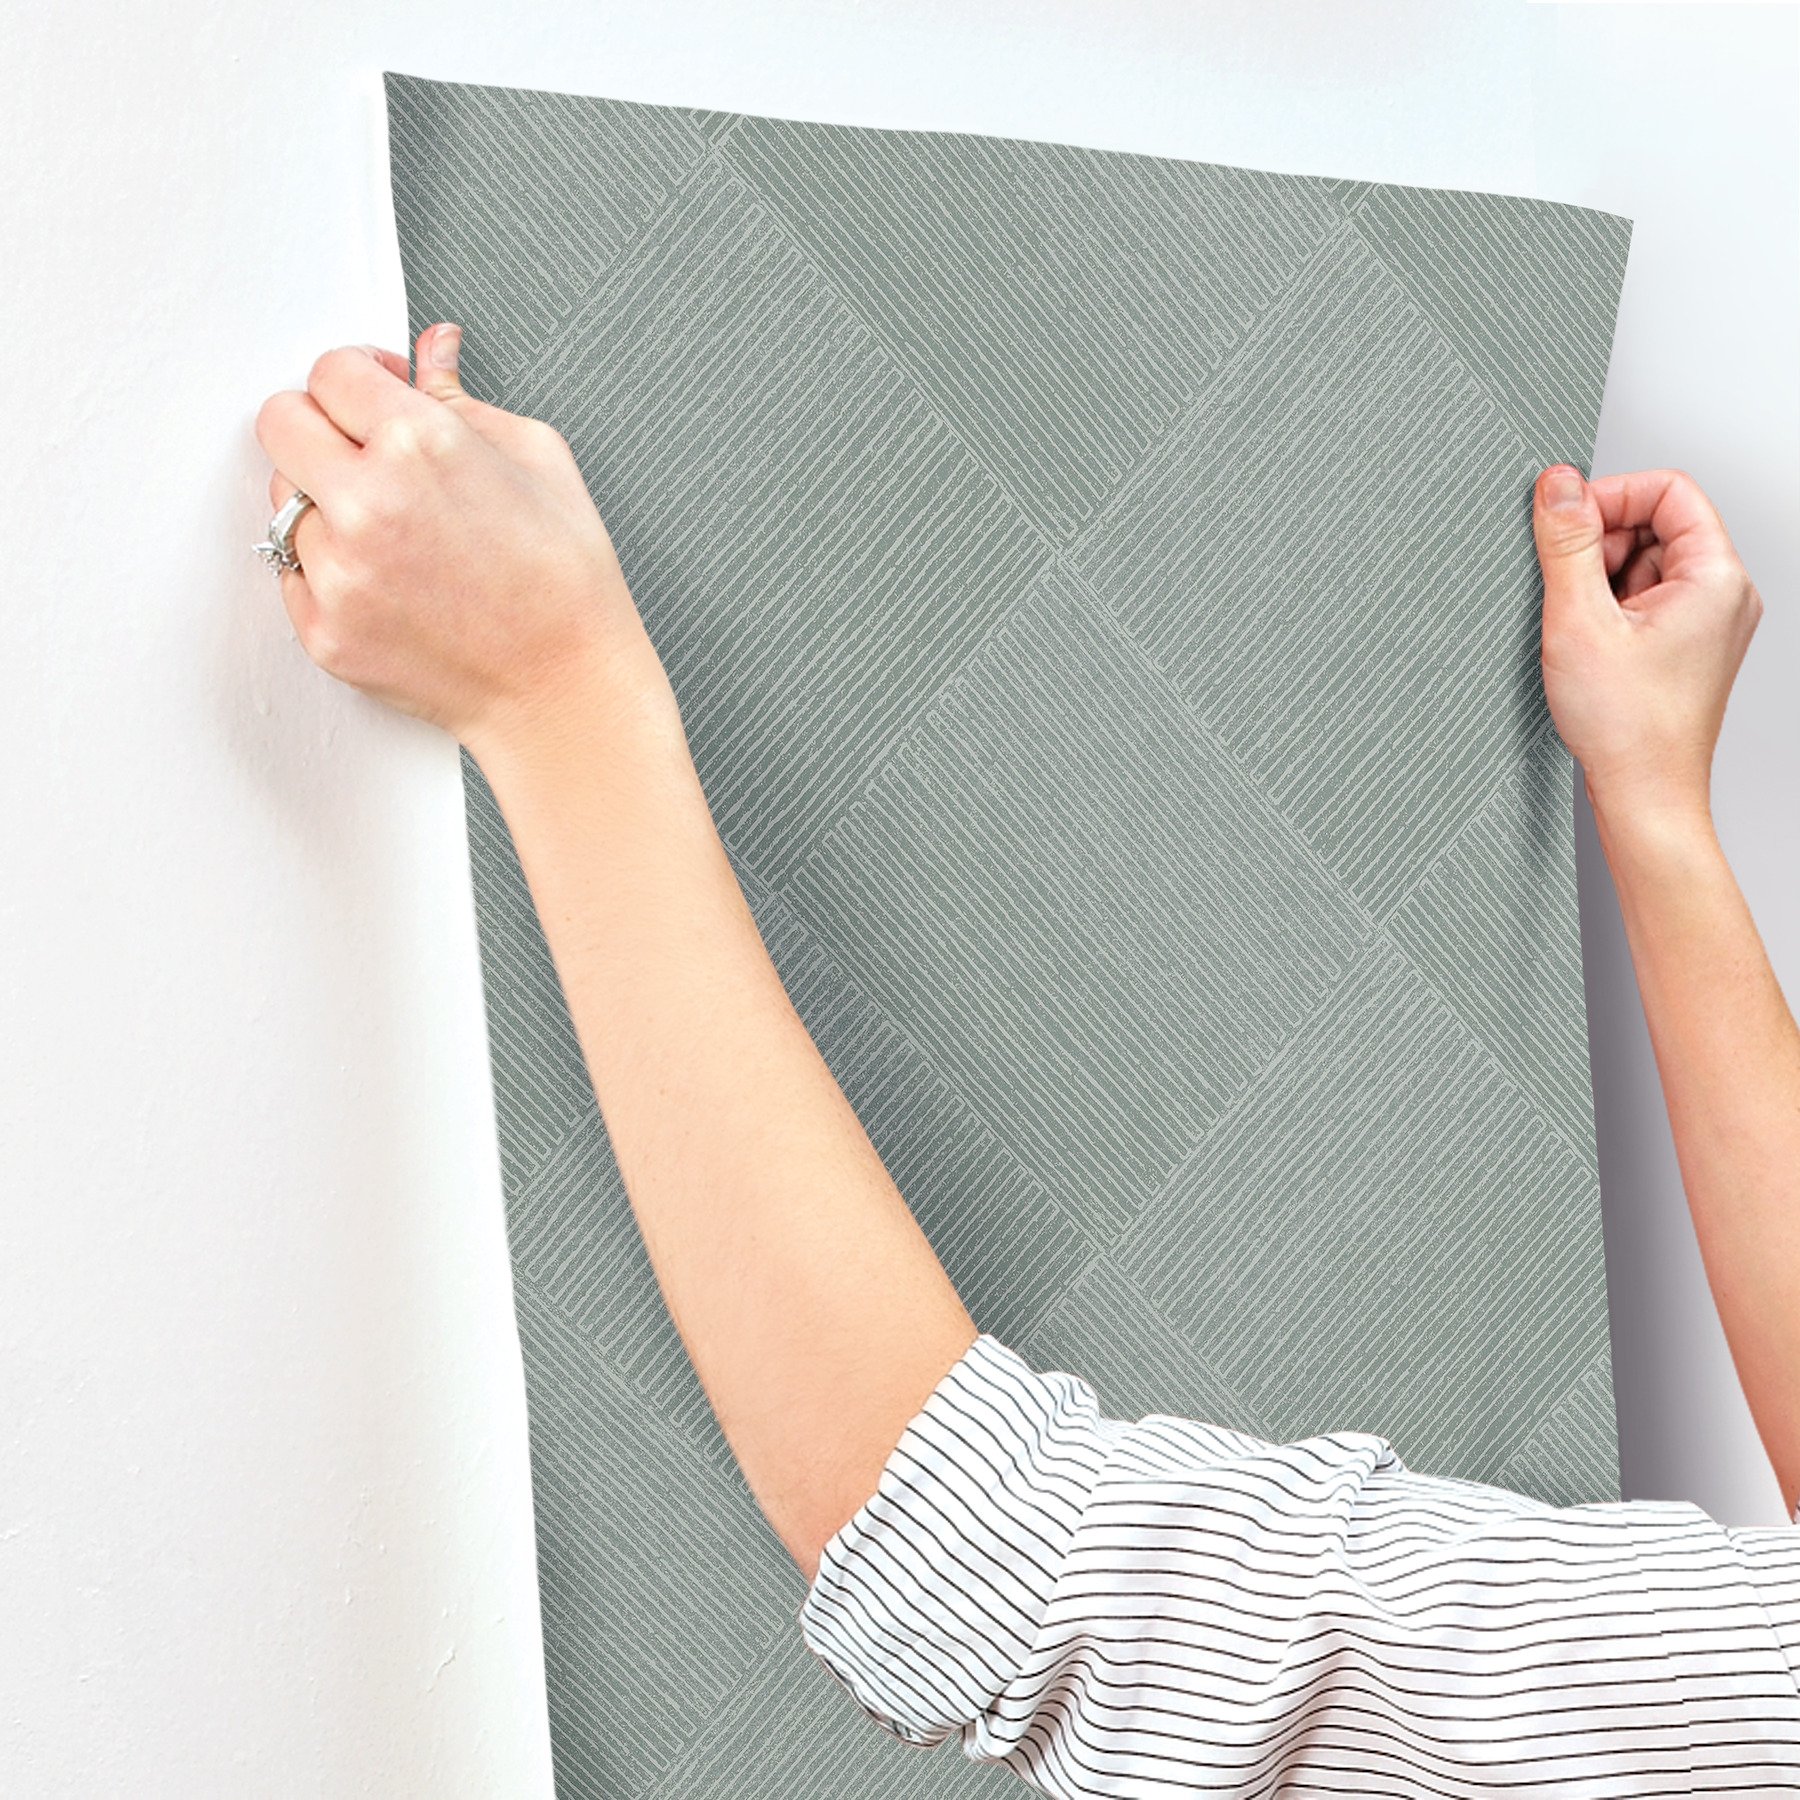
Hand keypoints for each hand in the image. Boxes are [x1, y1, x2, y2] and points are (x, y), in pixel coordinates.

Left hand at [252, 323, 679, 764]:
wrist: (566, 690)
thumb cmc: (567, 582)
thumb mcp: (539, 460)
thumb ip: (464, 398)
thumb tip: (432, 349)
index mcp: (421, 444)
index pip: (330, 371)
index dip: (358, 377)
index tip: (376, 395)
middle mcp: (367, 504)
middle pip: (280, 422)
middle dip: (320, 425)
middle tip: (364, 452)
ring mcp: (338, 573)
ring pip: (284, 502)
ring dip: (325, 505)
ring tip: (394, 534)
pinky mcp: (324, 631)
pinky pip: (294, 574)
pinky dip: (331, 570)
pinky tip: (391, 583)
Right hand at [1532, 462, 1762, 826]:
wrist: (1645, 796)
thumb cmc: (1628, 728)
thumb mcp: (1579, 620)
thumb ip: (1567, 543)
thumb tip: (1557, 484)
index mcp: (1715, 578)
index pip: (1668, 490)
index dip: (1610, 496)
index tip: (1565, 522)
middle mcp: (1723, 595)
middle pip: (1656, 526)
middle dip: (1601, 544)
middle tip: (1567, 586)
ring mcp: (1707, 623)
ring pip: (1645, 565)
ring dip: (1600, 582)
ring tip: (1580, 629)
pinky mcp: (1685, 648)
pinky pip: (1644, 602)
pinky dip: (1608, 612)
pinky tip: (1588, 646)